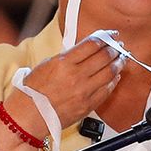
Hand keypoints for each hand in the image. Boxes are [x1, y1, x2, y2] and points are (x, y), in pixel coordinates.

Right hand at [5, 34, 125, 138]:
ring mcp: (84, 91)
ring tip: (122, 59)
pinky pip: (107, 90)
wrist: (28, 116)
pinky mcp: (88, 105)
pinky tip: (116, 76)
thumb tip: (85, 50)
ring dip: (119, 63)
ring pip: (110, 72)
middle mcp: (76, 75)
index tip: (111, 35)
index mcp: (64, 62)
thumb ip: (68, 57)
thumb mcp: (47, 65)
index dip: (106, 37)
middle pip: (104, 56)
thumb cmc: (32, 91)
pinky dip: (114, 81)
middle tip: (119, 46)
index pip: (92, 44)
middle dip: (115, 49)